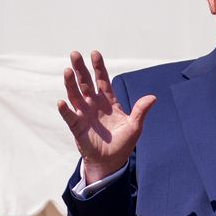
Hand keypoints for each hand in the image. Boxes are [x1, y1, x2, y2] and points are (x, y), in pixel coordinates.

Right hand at [57, 50, 154, 183]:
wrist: (110, 162)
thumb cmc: (122, 144)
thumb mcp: (135, 127)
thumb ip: (141, 111)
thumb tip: (153, 97)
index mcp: (108, 101)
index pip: (102, 80)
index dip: (98, 67)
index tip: (95, 53)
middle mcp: (94, 104)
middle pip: (85, 83)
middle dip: (80, 69)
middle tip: (75, 54)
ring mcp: (84, 114)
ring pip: (75, 95)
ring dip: (70, 84)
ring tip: (67, 71)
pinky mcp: (77, 127)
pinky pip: (70, 117)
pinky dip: (65, 110)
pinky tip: (62, 102)